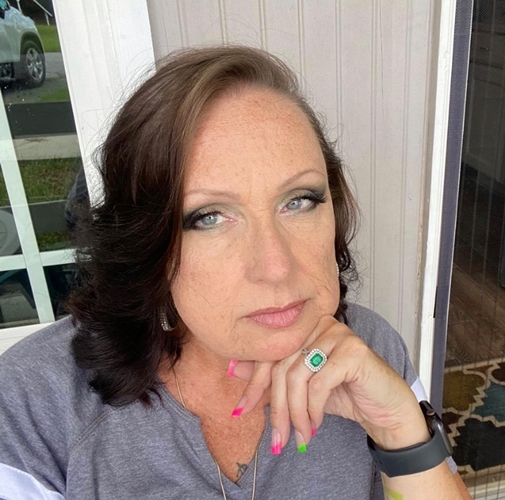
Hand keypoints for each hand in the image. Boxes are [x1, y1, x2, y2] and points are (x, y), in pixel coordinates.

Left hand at [231, 315, 428, 452]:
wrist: (384, 408)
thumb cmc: (343, 392)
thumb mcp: (301, 386)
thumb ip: (271, 373)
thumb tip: (233, 367)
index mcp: (303, 325)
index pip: (269, 352)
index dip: (253, 383)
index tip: (241, 410)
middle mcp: (318, 323)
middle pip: (281, 366)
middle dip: (276, 408)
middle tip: (278, 439)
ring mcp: (337, 333)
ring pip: (298, 376)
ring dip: (295, 413)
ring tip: (300, 436)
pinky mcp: (353, 350)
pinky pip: (319, 383)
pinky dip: (313, 409)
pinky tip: (316, 425)